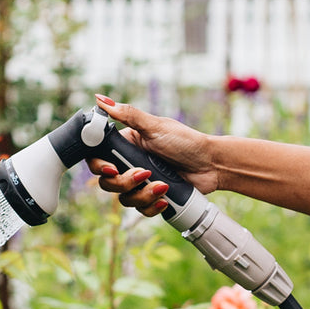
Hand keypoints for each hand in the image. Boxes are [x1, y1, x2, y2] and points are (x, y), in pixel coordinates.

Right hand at [91, 95, 218, 216]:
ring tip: (163, 186)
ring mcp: (140, 182)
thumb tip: (100, 98)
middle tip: (144, 174)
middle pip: (108, 182)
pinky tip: (164, 198)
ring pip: (124, 198)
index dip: (99, 166)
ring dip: (143, 195)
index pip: (98, 158)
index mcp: (126, 145)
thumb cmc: (186, 141)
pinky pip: (141, 209)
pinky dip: (151, 206)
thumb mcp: (155, 126)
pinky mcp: (151, 196)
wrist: (211, 164)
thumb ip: (127, 114)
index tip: (112, 168)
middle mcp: (129, 164)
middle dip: (125, 183)